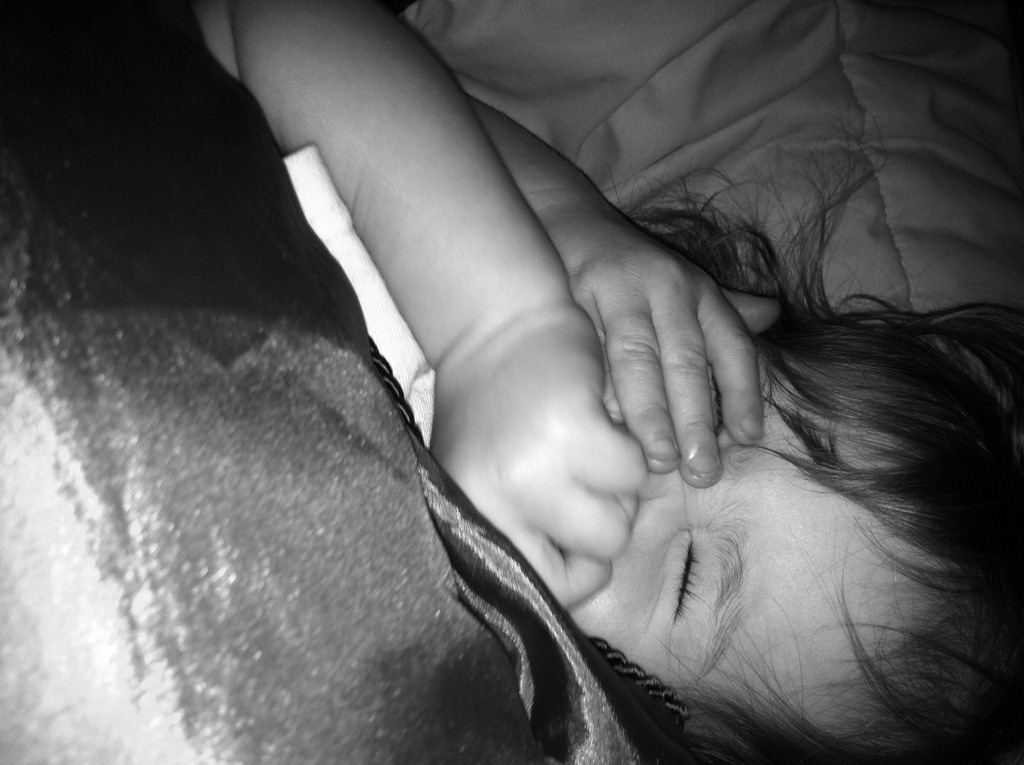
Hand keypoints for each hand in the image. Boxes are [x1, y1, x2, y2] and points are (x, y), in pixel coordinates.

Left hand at [430, 305, 645, 606]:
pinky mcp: (574, 430)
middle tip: (579, 473)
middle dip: (604, 520)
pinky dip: (630, 445)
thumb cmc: (497, 409)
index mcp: (472, 518)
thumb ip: (520, 537)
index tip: (579, 537)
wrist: (497, 322)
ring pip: (621, 520)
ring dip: (617, 485)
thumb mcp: (486, 481)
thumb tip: (573, 594)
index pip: (544, 591)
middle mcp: (497, 502)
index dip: (577, 571)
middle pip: (596, 562)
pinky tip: (597, 416)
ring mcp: (535, 469)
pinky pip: (636, 470)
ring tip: (584, 443)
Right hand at [549, 206, 778, 485]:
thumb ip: (727, 308)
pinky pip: (586, 355)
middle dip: (696, 417)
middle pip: (685, 358)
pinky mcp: (569, 299)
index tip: (746, 438)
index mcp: (696, 289)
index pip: (730, 343)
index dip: (743, 392)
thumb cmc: (632, 266)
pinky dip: (596, 394)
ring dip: (649, 413)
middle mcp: (663, 287)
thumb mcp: (685, 282)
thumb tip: (774, 315)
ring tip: (656, 461)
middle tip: (702, 470)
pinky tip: (602, 430)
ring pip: (636, 359)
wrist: (563, 217)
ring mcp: (614, 292)